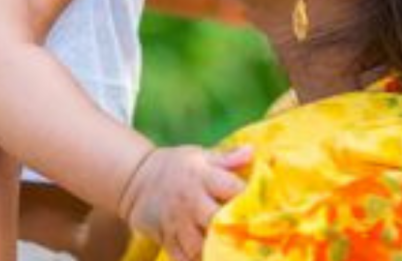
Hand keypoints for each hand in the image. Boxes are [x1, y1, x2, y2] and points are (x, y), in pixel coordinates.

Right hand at [118, 145, 251, 260]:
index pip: (232, 188)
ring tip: (231, 250)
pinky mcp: (166, 238)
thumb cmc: (177, 166)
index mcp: (201, 176)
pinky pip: (183, 259)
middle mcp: (189, 200)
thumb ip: (227, 159)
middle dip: (233, 229)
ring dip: (216, 250)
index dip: (250, 199)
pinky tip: (211, 257)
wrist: (136, 178)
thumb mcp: (199, 155)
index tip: (264, 208)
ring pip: (199, 245)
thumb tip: (252, 151)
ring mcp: (176, 222)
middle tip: (250, 236)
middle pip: (215, 220)